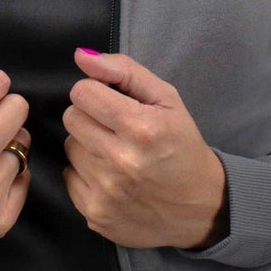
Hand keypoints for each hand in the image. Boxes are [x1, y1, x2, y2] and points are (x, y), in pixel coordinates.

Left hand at [61, 47, 229, 249]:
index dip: (96, 93)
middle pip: (71, 118)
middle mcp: (120, 161)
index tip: (111, 102)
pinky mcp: (95, 215)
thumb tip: (81, 56)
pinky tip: (110, 176)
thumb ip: (124, 71)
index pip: (82, 93)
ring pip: (69, 146)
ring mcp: (106, 192)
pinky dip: (85, 173)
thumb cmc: (183, 146)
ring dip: (88, 145)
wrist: (202, 207)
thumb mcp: (167, 100)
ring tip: (116, 153)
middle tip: (115, 128)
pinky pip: (69, 176)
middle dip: (90, 117)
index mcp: (140, 127)